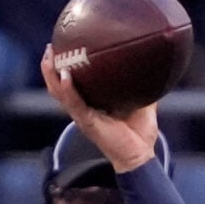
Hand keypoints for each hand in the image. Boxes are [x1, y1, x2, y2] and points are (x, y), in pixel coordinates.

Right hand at [38, 45, 161, 172]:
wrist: (140, 156)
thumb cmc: (139, 133)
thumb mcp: (144, 103)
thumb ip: (144, 86)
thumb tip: (155, 66)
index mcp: (91, 104)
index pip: (72, 84)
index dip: (63, 68)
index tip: (62, 47)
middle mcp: (82, 109)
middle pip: (58, 87)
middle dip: (50, 68)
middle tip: (49, 48)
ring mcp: (82, 116)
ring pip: (59, 94)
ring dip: (51, 76)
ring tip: (49, 58)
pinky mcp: (87, 123)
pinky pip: (74, 104)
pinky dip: (68, 90)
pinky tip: (66, 76)